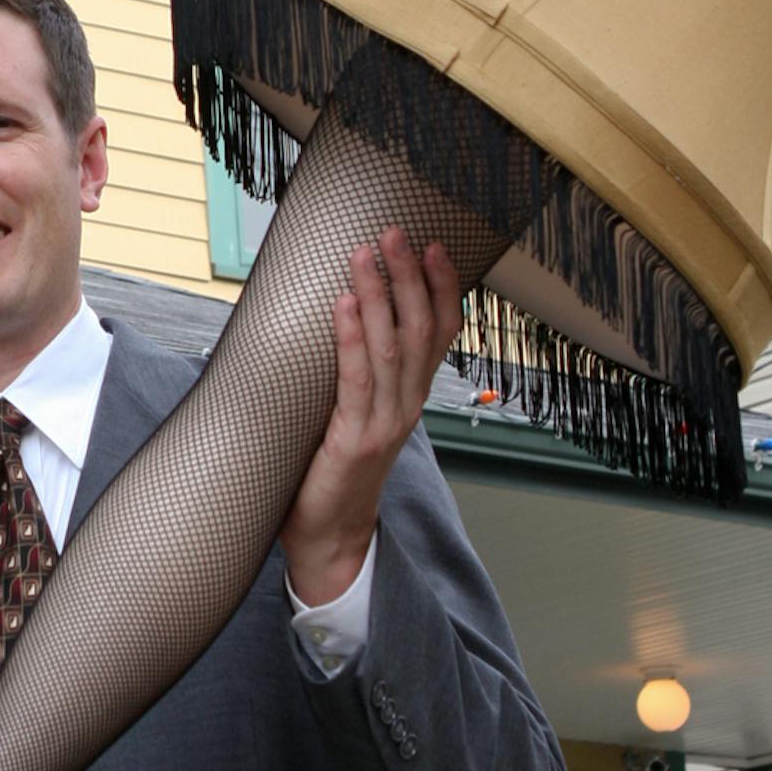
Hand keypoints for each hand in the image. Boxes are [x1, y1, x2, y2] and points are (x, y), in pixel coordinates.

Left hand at [280, 227, 460, 605]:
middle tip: (397, 233)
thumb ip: (362, 372)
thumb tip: (341, 311)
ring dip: (379, 296)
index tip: (435, 244)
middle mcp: (407, 406)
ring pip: (391, 348)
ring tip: (367, 254)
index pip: (440, 333)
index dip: (442, 288)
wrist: (328, 537)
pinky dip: (350, 339)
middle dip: (410, 277)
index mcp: (411, 396)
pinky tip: (341, 305)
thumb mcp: (357, 412)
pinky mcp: (355, 441)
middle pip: (420, 330)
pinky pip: (357, 381)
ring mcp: (384, 424)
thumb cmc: (332, 469)